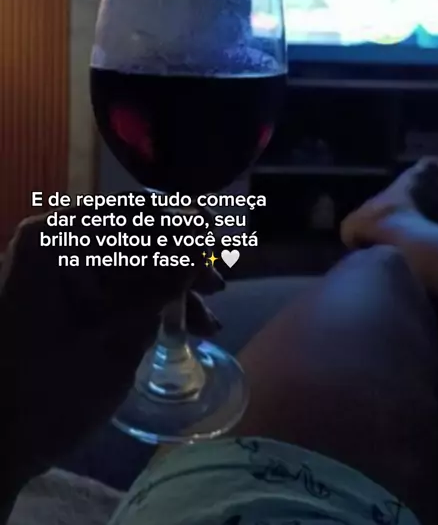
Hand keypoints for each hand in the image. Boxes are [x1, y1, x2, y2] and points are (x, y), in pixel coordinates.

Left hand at [0, 203, 222, 488]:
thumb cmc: (48, 393)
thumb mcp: (114, 342)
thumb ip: (160, 292)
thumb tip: (201, 253)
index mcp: (54, 240)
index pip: (130, 214)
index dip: (179, 226)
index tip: (217, 243)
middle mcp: (54, 243)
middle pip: (132, 235)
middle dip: (180, 262)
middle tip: (220, 284)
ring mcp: (58, 270)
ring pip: (131, 263)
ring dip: (171, 287)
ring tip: (210, 318)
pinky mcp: (65, 296)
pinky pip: (118, 287)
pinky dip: (150, 303)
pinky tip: (188, 326)